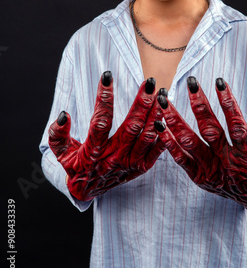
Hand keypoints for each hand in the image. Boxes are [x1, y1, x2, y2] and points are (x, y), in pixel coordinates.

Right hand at [48, 72, 164, 200]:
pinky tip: (168, 115)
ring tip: (162, 94)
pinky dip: (164, 134)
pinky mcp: (141, 167)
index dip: (104, 99)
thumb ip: (58, 135)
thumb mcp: (61, 153)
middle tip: (149, 82)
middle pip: (131, 127)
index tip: (107, 76)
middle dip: (141, 103)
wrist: (88, 191)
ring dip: (156, 114)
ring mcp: (130, 162)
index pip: (100, 122)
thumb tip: (64, 115)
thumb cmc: (75, 166)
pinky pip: (156, 151)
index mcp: (94, 151)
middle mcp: (114, 157)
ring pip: (147, 136)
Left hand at [155, 77, 246, 214]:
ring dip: (175, 120)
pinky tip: (158, 126)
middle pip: (210, 130)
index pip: (237, 126)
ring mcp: (211, 170)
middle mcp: (227, 162)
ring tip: (164, 100)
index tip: (220, 82)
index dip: (229, 104)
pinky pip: (181, 160)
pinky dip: (169, 143)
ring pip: (190, 143)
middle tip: (190, 82)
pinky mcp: (199, 177)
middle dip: (199, 105)